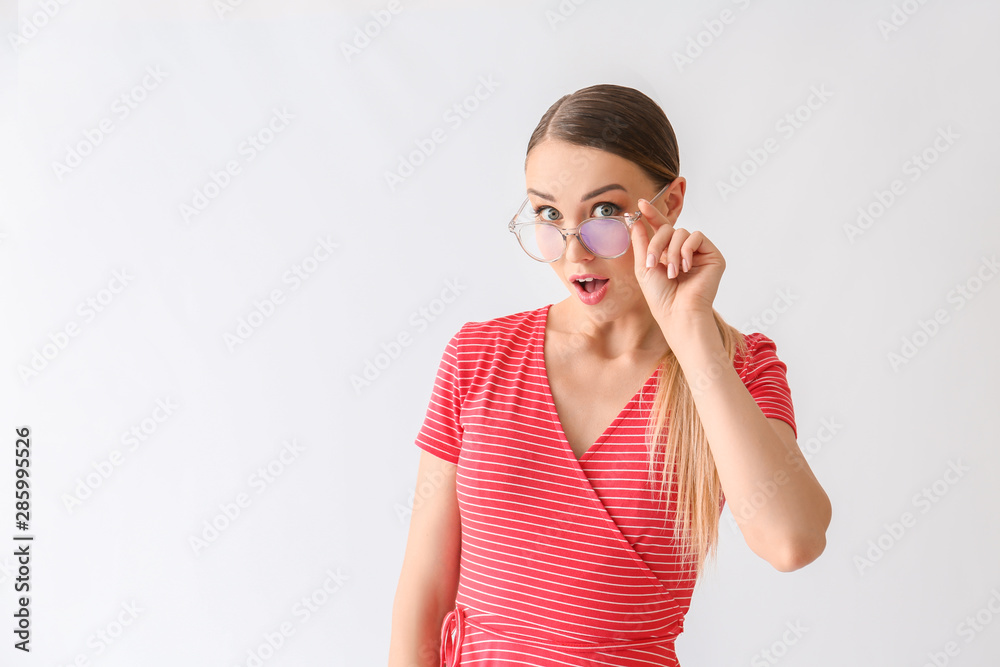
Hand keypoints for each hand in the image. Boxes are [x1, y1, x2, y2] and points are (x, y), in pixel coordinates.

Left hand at [630, 197, 724, 331]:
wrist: (678, 312)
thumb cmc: (661, 296)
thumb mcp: (644, 267)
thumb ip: (641, 242)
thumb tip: (635, 220)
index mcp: (667, 253)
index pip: (661, 229)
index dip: (652, 215)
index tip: (640, 204)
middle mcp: (683, 251)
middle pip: (669, 229)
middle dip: (657, 243)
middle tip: (652, 262)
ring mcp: (698, 253)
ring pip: (682, 232)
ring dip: (672, 252)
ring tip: (672, 272)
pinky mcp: (712, 255)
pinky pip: (697, 236)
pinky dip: (687, 250)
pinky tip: (686, 268)